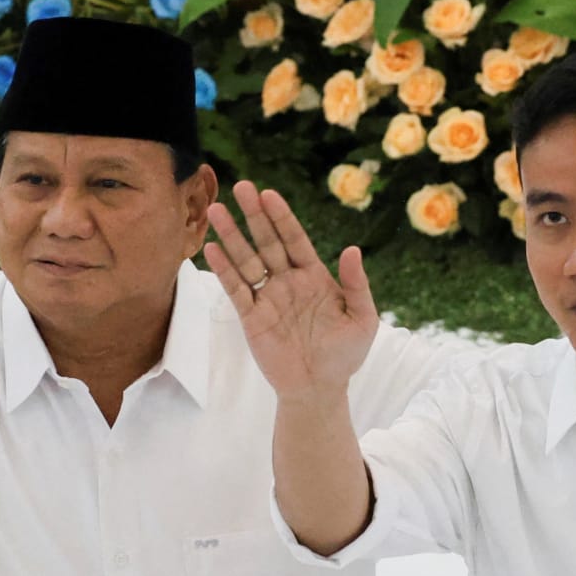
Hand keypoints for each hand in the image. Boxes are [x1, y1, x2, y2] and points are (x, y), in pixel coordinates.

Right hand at [203, 180, 379, 401]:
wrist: (320, 388)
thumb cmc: (345, 355)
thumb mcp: (363, 319)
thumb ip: (358, 285)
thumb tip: (353, 249)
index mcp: (314, 276)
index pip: (294, 239)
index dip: (282, 217)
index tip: (269, 194)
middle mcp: (287, 282)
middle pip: (267, 242)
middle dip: (254, 215)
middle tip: (241, 187)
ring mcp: (267, 298)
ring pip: (247, 260)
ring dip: (232, 236)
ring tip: (217, 210)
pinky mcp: (251, 317)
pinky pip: (236, 289)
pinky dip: (224, 269)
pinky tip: (212, 249)